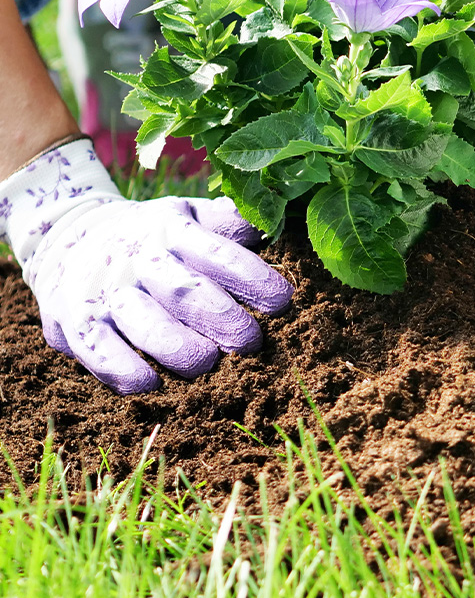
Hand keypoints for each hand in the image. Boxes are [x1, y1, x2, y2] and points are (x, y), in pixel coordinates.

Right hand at [0, 139, 292, 393]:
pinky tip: (151, 384)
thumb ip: (228, 220)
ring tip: (207, 364)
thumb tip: (272, 222)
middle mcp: (139, 257)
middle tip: (251, 343)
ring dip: (179, 348)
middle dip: (223, 320)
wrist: (69, 233)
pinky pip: (97, 349)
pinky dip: (123, 370)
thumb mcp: (188, 214)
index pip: (218, 253)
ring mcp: (106, 289)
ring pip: (144, 323)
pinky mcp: (74, 319)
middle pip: (184, 292)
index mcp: (173, 229)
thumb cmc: (153, 233)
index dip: (252, 278)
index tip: (282, 302)